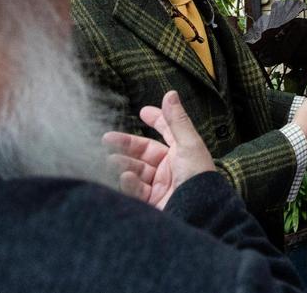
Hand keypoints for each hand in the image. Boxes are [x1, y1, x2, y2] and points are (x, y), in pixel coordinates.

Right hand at [103, 90, 216, 209]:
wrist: (200, 213)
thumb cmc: (198, 177)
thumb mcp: (188, 145)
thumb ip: (176, 120)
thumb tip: (170, 93)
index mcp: (182, 152)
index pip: (167, 132)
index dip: (156, 120)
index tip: (143, 111)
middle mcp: (171, 168)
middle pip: (144, 152)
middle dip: (126, 145)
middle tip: (106, 139)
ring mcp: (160, 186)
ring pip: (135, 170)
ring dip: (123, 164)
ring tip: (111, 160)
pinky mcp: (152, 203)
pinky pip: (135, 189)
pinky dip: (128, 183)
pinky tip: (126, 178)